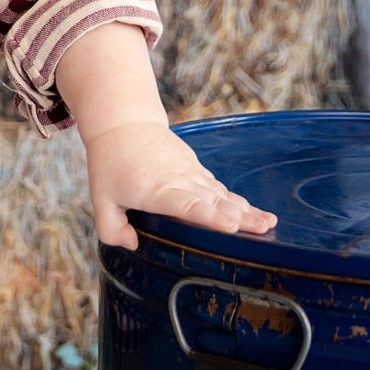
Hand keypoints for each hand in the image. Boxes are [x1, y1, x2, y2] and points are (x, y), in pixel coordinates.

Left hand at [84, 120, 277, 251]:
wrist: (124, 125)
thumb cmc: (111, 163)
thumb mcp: (101, 199)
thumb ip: (112, 229)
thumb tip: (133, 245)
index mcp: (156, 190)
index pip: (187, 205)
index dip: (210, 216)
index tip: (230, 226)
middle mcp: (179, 180)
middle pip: (213, 201)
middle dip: (240, 216)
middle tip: (264, 230)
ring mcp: (191, 173)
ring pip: (221, 194)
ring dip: (246, 209)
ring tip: (268, 223)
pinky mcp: (196, 169)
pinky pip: (219, 187)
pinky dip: (236, 200)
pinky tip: (253, 212)